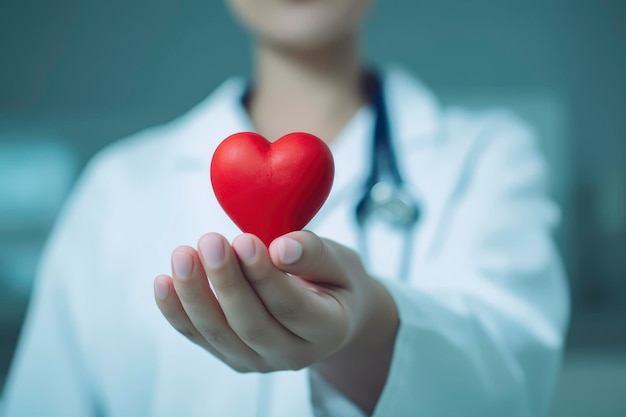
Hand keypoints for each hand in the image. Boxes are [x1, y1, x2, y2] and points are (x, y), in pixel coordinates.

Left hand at [154, 231, 397, 412]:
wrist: (329, 314)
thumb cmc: (334, 280)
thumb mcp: (340, 262)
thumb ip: (314, 253)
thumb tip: (281, 249)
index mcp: (328, 329)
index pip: (291, 306)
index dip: (264, 276)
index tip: (244, 241)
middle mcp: (294, 354)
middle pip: (251, 324)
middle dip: (225, 282)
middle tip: (210, 241)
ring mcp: (260, 361)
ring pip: (220, 334)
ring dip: (195, 295)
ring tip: (183, 255)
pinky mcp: (233, 356)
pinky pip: (200, 338)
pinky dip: (177, 312)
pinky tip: (163, 283)